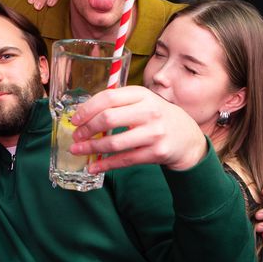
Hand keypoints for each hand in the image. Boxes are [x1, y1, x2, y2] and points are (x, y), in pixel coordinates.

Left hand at [70, 85, 207, 172]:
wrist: (187, 137)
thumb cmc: (157, 117)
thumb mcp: (143, 102)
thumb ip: (119, 103)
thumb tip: (84, 113)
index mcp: (142, 95)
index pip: (109, 97)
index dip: (88, 108)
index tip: (75, 119)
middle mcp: (150, 112)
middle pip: (109, 119)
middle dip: (87, 129)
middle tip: (76, 136)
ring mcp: (154, 133)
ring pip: (114, 142)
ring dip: (91, 148)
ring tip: (77, 150)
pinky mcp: (156, 153)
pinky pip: (124, 160)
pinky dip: (105, 165)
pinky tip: (93, 167)